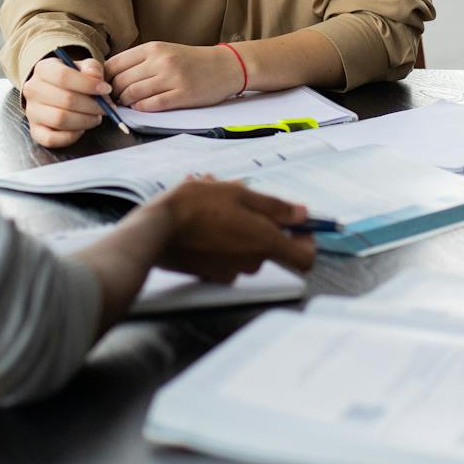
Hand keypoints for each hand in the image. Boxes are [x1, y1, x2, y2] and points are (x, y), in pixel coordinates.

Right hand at [21, 53, 110, 148]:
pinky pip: (52, 139)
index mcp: (43, 69)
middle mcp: (33, 90)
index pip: (63, 76)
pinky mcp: (35, 131)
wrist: (55, 92)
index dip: (88, 84)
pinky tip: (81, 128)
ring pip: (60, 120)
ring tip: (96, 117)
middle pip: (65, 100)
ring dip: (85, 120)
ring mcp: (32, 112)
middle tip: (106, 108)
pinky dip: (71, 136)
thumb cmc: (73, 80)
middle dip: (92, 106)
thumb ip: (92, 68)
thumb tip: (94, 77)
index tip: (106, 89)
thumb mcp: (83, 68)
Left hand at [107, 42, 242, 110]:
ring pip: (133, 93)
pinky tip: (141, 108)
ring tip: (127, 104)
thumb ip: (140, 61)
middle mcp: (161, 61)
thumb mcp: (164, 51)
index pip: (115, 63)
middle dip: (113, 93)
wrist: (225, 66)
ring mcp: (172, 78)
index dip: (104, 78)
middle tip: (113, 100)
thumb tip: (111, 76)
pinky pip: (152, 105)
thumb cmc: (191, 61)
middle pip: (121, 80)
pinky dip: (141, 109)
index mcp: (153, 48)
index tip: (104, 86)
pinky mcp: (182, 95)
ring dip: (125, 102)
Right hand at [151, 177, 315, 281]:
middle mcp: (251, 262)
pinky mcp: (210, 272)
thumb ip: (275, 207)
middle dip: (257, 217)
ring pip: (244, 242)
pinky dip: (219, 233)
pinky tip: (200, 212)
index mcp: (264, 243)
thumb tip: (303, 216)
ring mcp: (230, 270)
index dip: (306, 240)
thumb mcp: (240, 195)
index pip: (305, 257)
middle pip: (269, 243)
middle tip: (237, 191)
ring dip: (235, 219)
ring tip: (211, 193)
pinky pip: (225, 251)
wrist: (156, 230)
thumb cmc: (197, 208)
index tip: (298, 224)